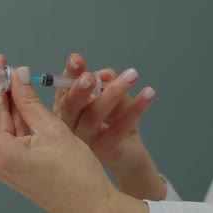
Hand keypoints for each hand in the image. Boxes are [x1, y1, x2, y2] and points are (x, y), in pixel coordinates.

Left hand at [0, 56, 147, 212]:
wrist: (91, 209)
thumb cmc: (75, 176)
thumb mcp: (53, 130)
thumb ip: (30, 101)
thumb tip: (17, 75)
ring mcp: (4, 163)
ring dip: (0, 98)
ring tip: (9, 71)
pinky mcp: (15, 164)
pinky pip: (6, 133)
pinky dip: (11, 113)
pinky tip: (20, 96)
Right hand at [53, 53, 165, 199]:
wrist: (126, 152)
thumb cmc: (111, 121)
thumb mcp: (107, 96)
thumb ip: (105, 83)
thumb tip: (105, 75)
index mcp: (66, 109)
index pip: (64, 89)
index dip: (69, 74)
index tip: (77, 59)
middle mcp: (70, 126)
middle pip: (72, 106)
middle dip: (81, 89)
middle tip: (92, 76)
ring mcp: (85, 142)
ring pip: (94, 116)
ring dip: (113, 93)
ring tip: (132, 75)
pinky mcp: (104, 152)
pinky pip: (119, 129)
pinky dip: (135, 109)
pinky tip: (148, 93)